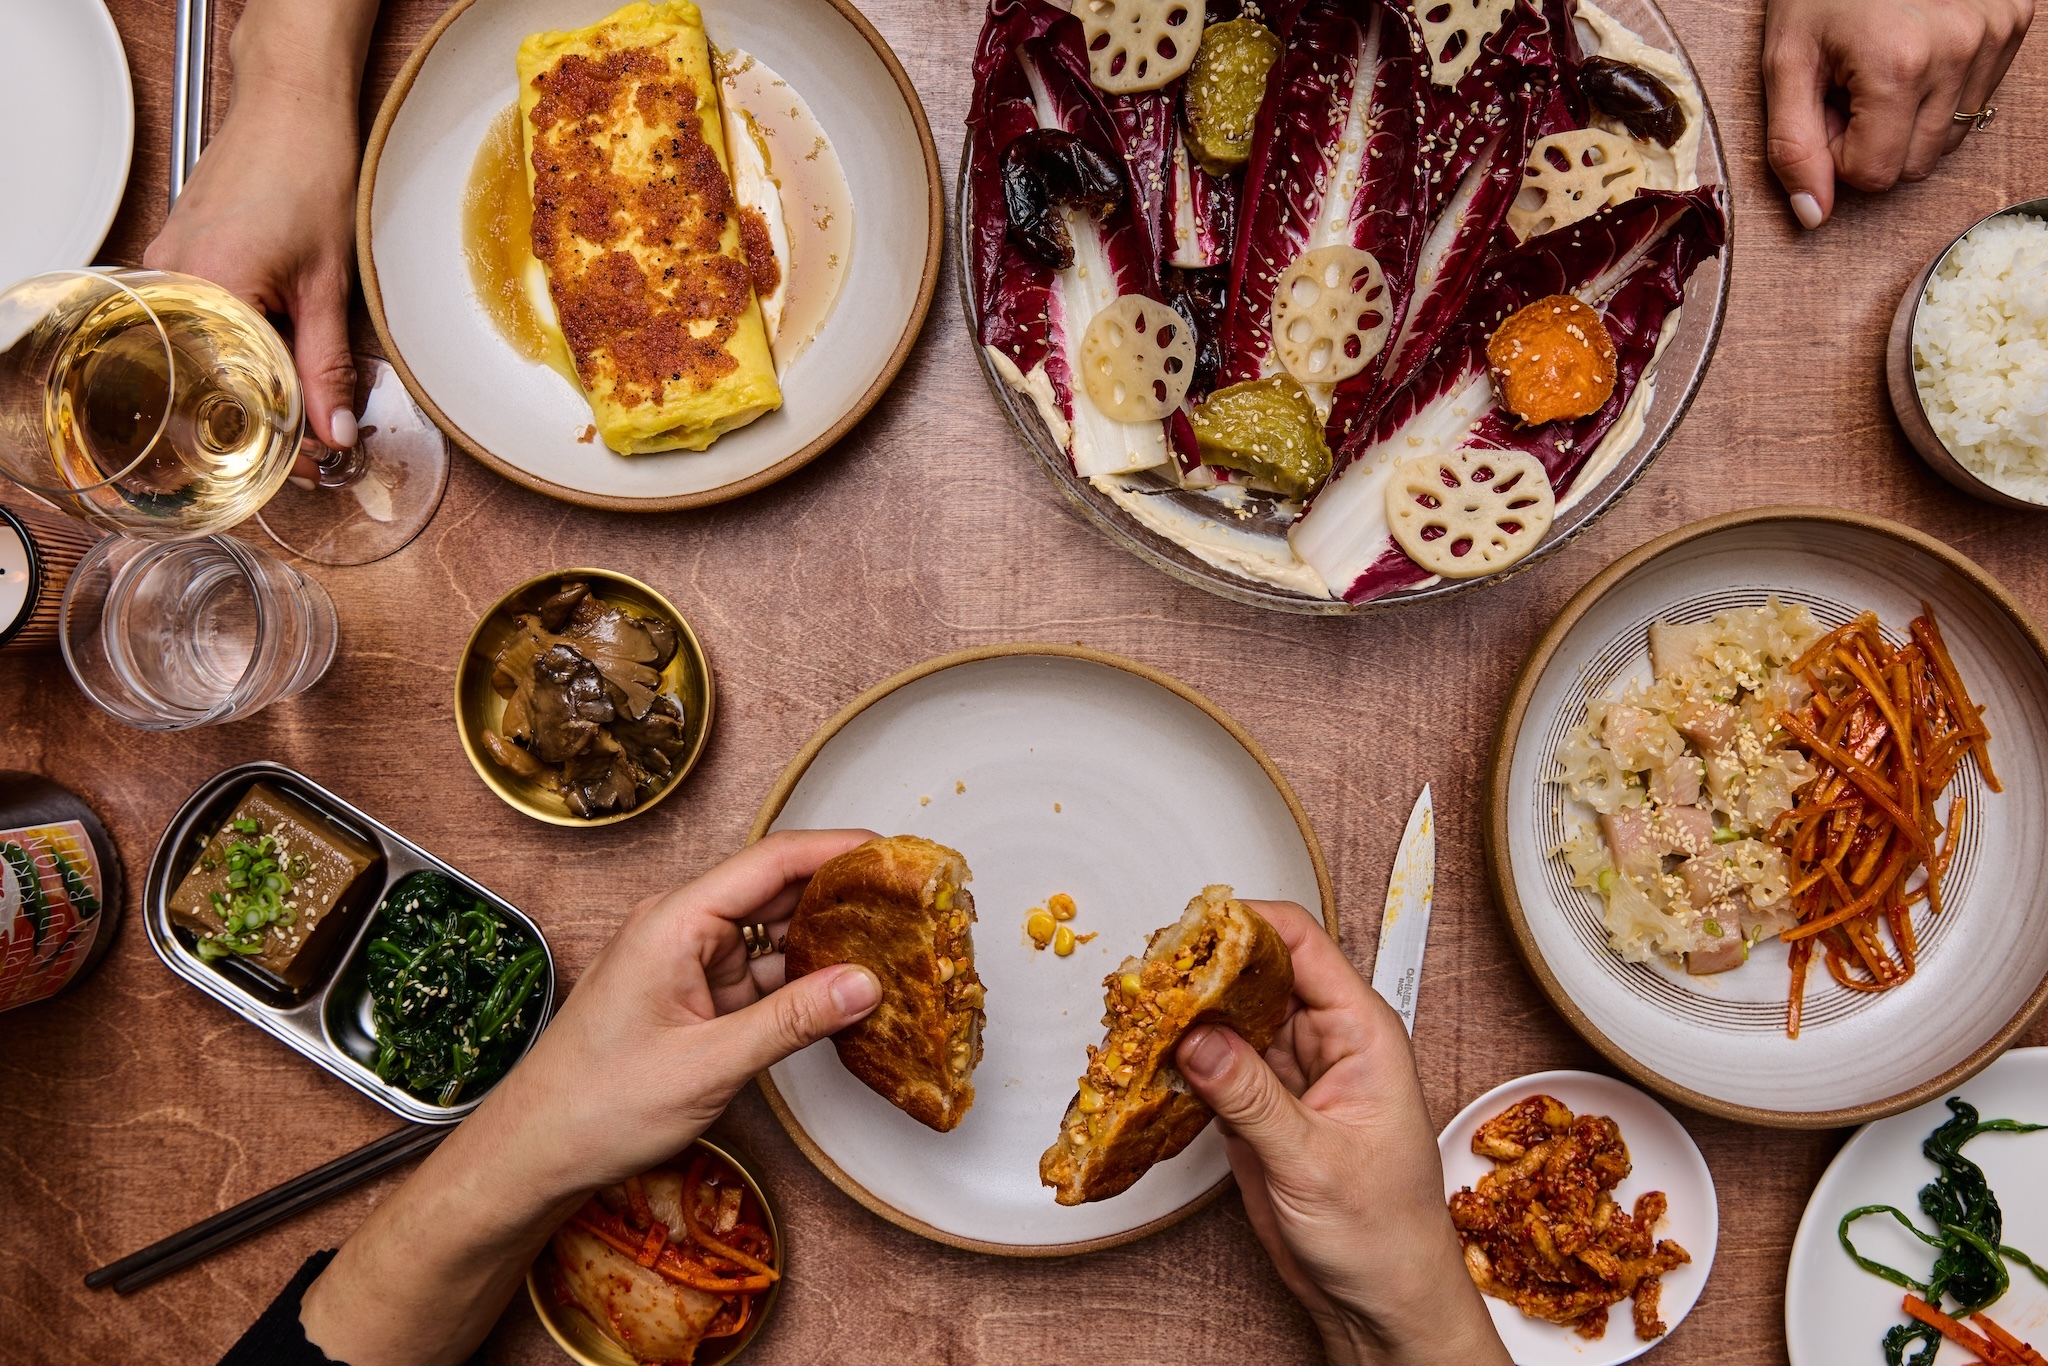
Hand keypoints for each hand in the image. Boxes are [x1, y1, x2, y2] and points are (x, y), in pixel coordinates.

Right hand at [141, 0, 381, 448]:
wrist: (291, 106)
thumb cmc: (307, 170)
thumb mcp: (329, 285)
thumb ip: (329, 363)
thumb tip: (335, 428)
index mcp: (207, 289)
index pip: (232, 396)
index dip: (277, 438)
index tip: (314, 462)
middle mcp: (171, 281)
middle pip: (210, 382)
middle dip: (263, 418)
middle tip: (313, 445)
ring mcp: (164, 270)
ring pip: (205, 355)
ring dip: (252, 383)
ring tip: (301, 403)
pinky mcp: (173, 261)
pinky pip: (199, 324)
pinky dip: (238, 347)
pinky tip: (273, 356)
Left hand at [298, 830, 883, 1365]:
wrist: (536, 1151)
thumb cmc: (598, 1104)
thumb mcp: (709, 1064)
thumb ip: (792, 1020)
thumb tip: (866, 984)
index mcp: (676, 921)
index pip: (771, 861)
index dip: (836, 849)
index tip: (891, 850)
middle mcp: (682, 929)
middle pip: (776, 890)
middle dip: (840, 892)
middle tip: (907, 900)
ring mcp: (688, 963)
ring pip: (772, 936)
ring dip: (825, 942)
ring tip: (891, 944)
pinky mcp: (694, 998)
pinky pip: (760, 976)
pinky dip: (801, 983)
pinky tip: (843, 994)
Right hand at [1175, 900, 1506, 1365]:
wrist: (1380, 1299)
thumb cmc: (1386, 1234)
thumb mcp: (1316, 1161)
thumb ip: (1253, 1097)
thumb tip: (1201, 1039)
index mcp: (1361, 1033)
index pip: (1302, 944)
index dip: (1248, 924)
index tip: (1196, 928)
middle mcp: (1324, 1043)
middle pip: (1256, 974)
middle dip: (1202, 970)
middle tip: (1149, 977)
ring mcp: (1289, 1074)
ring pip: (1229, 1019)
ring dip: (1185, 1017)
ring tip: (1137, 1016)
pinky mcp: (1260, 1108)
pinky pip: (1214, 1066)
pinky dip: (1180, 1064)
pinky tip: (1149, 1062)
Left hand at [1764, 0, 2033, 228]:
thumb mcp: (1786, 63)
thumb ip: (1793, 146)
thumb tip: (1815, 216)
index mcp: (1898, 65)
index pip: (1874, 175)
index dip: (1839, 153)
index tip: (1825, 108)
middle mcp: (1960, 51)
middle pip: (1914, 164)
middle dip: (1873, 140)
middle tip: (1848, 88)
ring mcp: (1997, 34)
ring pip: (1948, 138)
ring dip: (1908, 119)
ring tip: (1880, 66)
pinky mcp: (2017, 20)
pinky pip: (1976, 97)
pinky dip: (1941, 90)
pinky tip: (1915, 50)